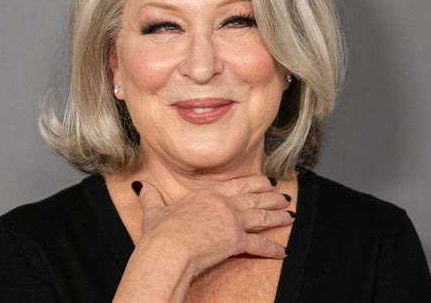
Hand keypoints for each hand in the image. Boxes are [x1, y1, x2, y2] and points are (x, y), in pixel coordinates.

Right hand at [134, 175, 293, 277]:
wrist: (169, 248)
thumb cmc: (161, 232)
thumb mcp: (155, 210)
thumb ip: (151, 197)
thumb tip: (140, 186)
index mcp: (207, 194)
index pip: (236, 185)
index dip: (253, 183)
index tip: (265, 181)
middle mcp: (223, 204)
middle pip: (252, 197)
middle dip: (270, 196)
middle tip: (283, 195)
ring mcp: (232, 221)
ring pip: (261, 216)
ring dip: (277, 216)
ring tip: (290, 214)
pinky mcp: (237, 240)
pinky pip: (259, 244)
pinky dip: (272, 248)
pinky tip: (284, 250)